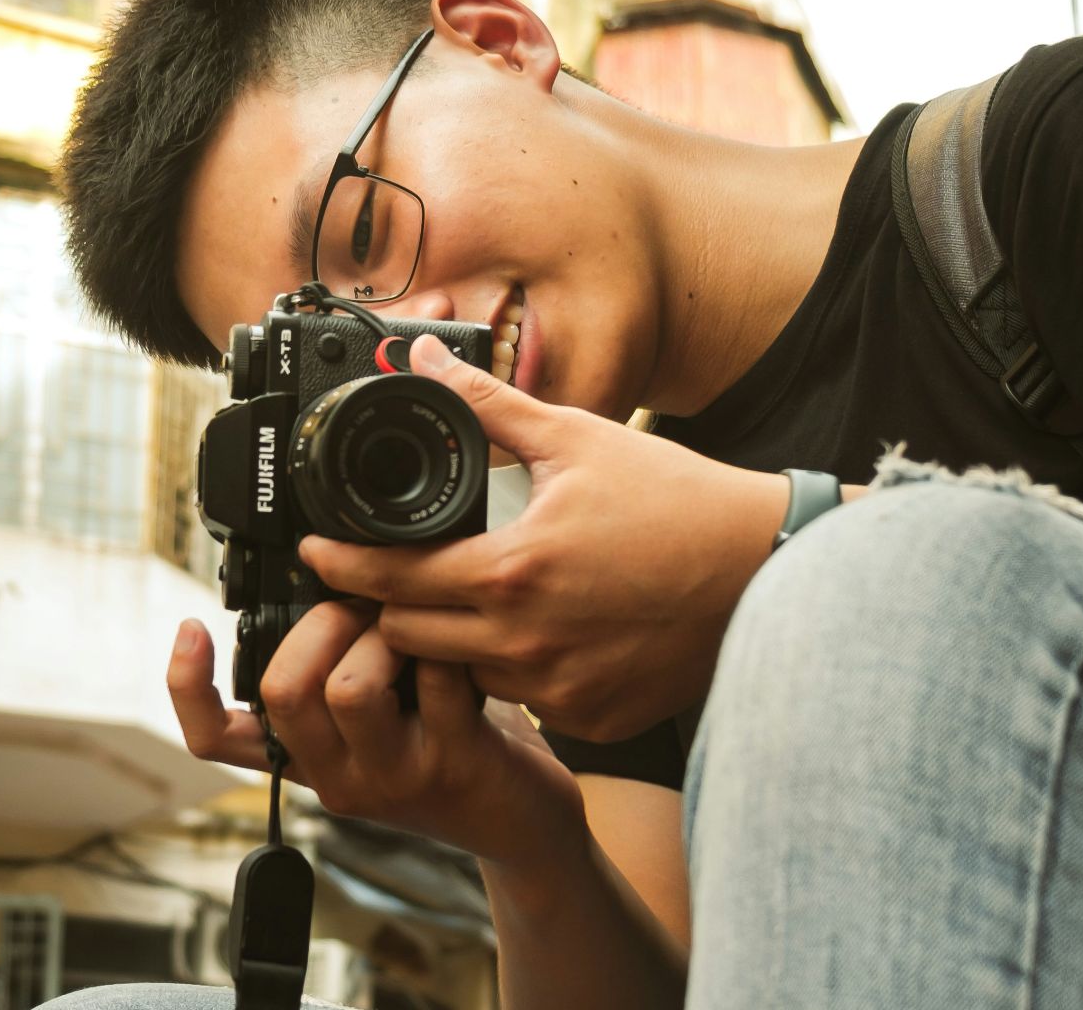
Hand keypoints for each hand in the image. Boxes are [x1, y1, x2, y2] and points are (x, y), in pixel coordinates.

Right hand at [167, 610, 584, 868]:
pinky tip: (463, 650)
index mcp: (307, 759)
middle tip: (360, 607)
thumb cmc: (450, 748)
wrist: (521, 822)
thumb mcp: (379, 721)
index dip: (187, 686)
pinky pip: (435, 679)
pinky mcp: (452, 764)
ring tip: (411, 631)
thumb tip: (322, 580)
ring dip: (382, 633)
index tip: (190, 629)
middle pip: (282, 690)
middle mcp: (337, 776)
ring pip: (350, 687)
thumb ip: (339, 674)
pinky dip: (446, 645)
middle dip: (319, 623)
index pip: (214, 738)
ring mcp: (393, 775)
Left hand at [299, 335, 789, 741]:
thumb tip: (429, 362)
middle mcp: (526, 646)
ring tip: (486, 597)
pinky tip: (549, 631)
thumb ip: (490, 406)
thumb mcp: (579, 440)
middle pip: (410, 639)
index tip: (319, 554)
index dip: (342, 566)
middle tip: (399, 571)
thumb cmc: (678, 503)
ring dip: (458, 642)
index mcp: (511, 574)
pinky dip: (522, 671)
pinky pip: (527, 702)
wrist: (764, 569)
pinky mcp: (593, 720)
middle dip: (395, 605)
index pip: (390, 582)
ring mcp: (560, 692)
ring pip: (466, 675)